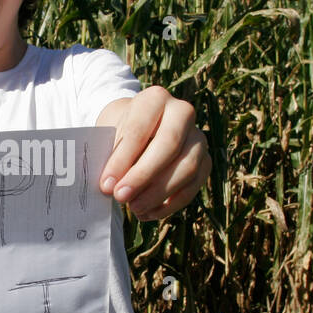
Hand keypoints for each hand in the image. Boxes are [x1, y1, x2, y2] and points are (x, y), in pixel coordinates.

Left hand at [97, 85, 210, 220]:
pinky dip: (170, 204)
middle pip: (169, 146)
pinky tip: (148, 213)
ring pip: (186, 168)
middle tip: (120, 197)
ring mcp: (198, 138)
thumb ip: (109, 155)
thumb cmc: (120, 132)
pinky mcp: (205, 161)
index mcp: (155, 99)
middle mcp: (182, 113)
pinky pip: (193, 187)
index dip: (123, 159)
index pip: (140, 129)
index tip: (106, 184)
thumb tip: (108, 187)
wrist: (140, 128)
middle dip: (143, 176)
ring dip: (158, 193)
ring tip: (133, 207)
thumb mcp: (109, 134)